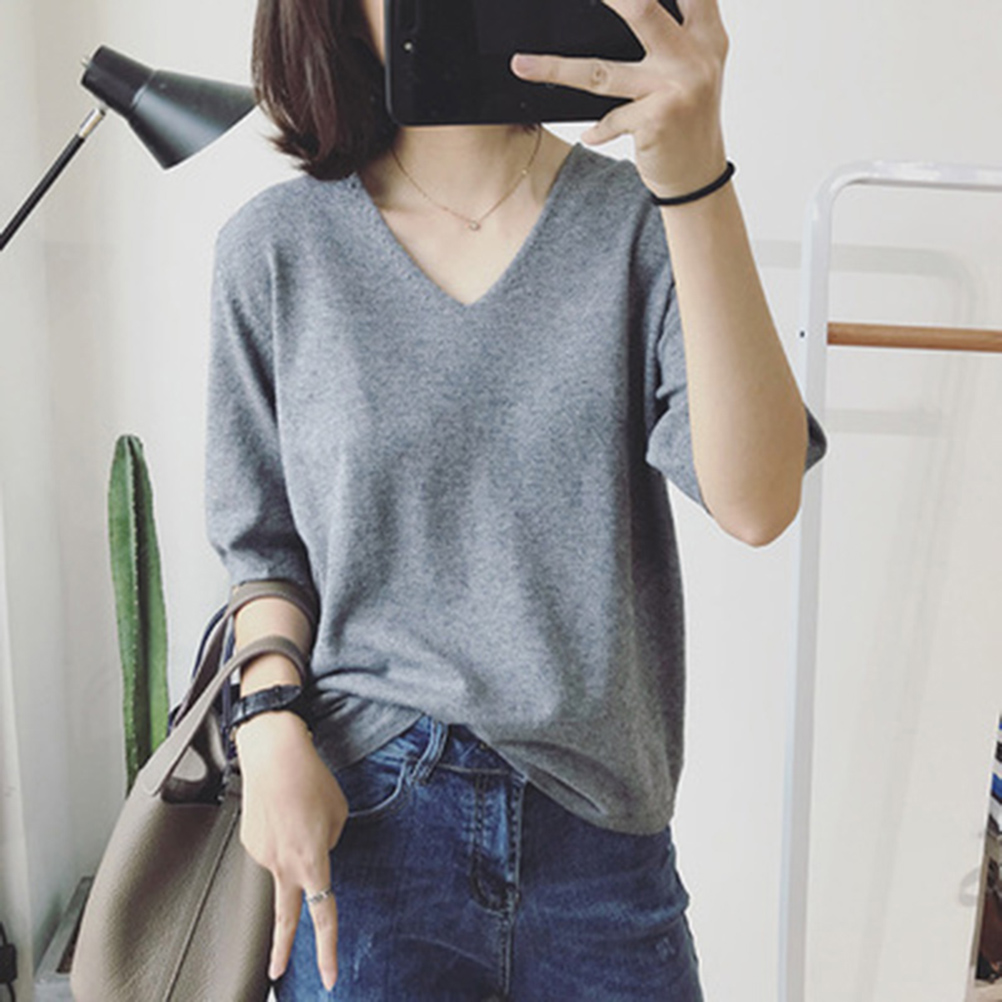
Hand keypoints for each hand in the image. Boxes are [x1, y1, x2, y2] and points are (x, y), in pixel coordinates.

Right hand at [236, 713, 349, 990]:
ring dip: (296, 846)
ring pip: (286, 863)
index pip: (323, 915)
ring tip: (299, 807)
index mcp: (312, 861)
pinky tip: (283, 808)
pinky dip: (283, 832)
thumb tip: (314, 853)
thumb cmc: (311, 779)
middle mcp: (283, 865)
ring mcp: (262, 855)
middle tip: (277, 973)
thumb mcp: (338, 812)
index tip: (328, 977)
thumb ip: (329, 842)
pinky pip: (274, 846)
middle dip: (282, 949)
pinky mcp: (250, 842)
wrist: (273, 754)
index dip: (326, 949)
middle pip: (284, 917)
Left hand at [511, 0, 729, 198]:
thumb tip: (628, 2)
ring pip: (602, 72)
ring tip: (522, 64)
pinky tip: (589, 136)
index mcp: (706, 33)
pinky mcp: (658, 120)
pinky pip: (611, 119)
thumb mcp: (693, 67)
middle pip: (642, 9)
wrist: (699, 175)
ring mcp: (676, 88)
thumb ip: (674, 30)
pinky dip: (597, 130)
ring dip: (555, 68)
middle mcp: (696, 55)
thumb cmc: (688, 116)